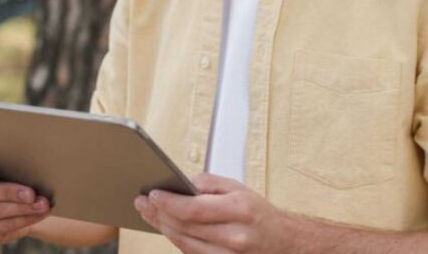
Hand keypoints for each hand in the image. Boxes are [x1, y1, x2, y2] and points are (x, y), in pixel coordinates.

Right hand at [0, 158, 51, 244]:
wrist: (18, 197)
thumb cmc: (11, 169)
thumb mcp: (6, 159)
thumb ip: (6, 154)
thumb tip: (26, 147)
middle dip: (7, 192)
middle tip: (31, 193)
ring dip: (19, 208)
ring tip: (41, 204)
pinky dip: (22, 220)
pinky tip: (37, 214)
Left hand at [134, 173, 287, 252]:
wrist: (286, 243)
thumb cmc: (259, 213)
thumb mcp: (238, 188)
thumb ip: (209, 183)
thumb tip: (181, 184)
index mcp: (239, 210)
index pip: (194, 209)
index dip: (169, 203)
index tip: (152, 194)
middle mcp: (235, 236)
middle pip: (185, 228)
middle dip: (159, 215)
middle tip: (142, 203)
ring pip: (186, 245)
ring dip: (164, 229)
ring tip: (150, 215)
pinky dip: (179, 241)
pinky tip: (168, 229)